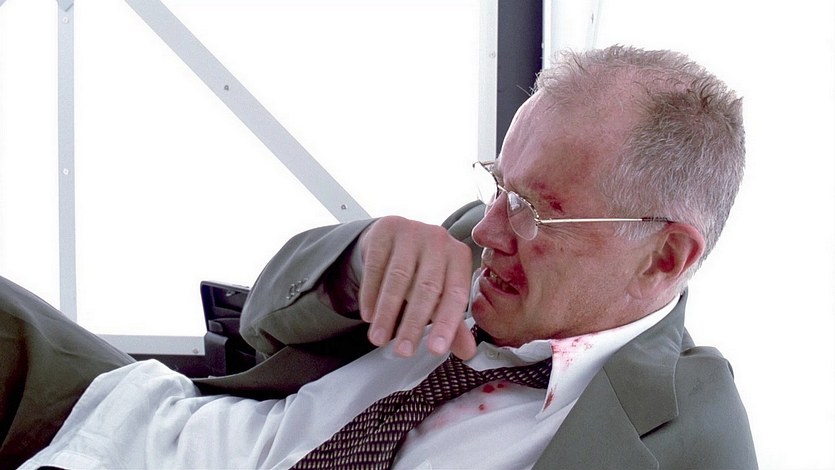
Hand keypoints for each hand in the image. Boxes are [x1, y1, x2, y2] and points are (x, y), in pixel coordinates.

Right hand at [359, 216, 476, 359]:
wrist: (396, 237)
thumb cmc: (422, 269)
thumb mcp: (439, 293)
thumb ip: (452, 322)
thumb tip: (467, 352)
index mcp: (459, 257)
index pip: (456, 294)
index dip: (447, 324)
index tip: (435, 349)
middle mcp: (439, 240)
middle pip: (427, 287)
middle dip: (413, 324)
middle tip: (403, 351)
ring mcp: (412, 231)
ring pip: (398, 278)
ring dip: (387, 313)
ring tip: (379, 338)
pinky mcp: (386, 229)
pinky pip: (376, 266)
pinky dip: (370, 294)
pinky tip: (368, 315)